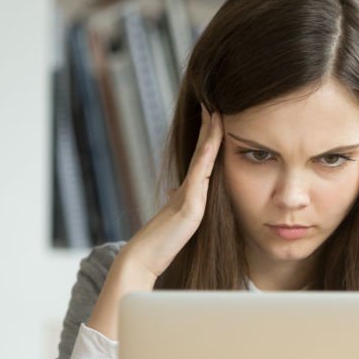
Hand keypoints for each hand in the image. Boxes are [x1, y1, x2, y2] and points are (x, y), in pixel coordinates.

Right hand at [123, 103, 223, 277]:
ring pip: (203, 156)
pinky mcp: (190, 205)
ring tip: (215, 108)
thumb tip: (178, 193)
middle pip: (202, 149)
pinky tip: (215, 138)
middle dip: (209, 125)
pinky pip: (202, 173)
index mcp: (188, 191)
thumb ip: (182, 206)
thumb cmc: (160, 245)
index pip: (202, 157)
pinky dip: (208, 153)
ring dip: (210, 132)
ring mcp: (189, 194)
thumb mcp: (177, 221)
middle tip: (213, 99)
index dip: (208, 136)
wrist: (143, 259)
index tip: (215, 114)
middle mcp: (188, 187)